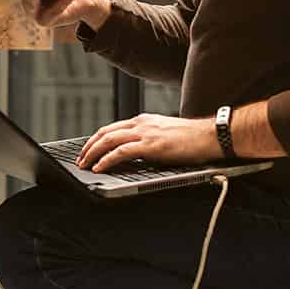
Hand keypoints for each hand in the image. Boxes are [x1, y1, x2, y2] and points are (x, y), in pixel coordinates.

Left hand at [76, 114, 218, 172]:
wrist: (209, 135)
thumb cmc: (191, 139)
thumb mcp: (163, 135)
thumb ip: (146, 141)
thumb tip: (134, 155)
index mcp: (143, 120)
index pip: (112, 128)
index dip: (96, 140)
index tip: (88, 150)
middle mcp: (140, 123)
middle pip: (105, 133)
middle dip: (89, 147)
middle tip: (80, 159)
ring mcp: (144, 133)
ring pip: (109, 140)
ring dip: (93, 153)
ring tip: (85, 165)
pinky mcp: (150, 146)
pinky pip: (121, 152)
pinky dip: (107, 160)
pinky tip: (100, 167)